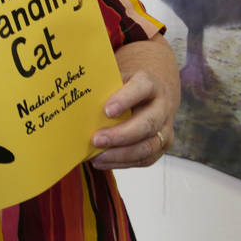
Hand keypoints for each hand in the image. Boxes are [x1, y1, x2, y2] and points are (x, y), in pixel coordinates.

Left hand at [89, 37, 179, 169]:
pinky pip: (145, 159)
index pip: (141, 89)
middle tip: (96, 139)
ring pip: (148, 146)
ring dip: (120, 154)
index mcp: (149, 84)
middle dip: (120, 135)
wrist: (153, 93)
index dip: (125, 99)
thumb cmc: (127, 86)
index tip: (106, 110)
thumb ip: (102, 86)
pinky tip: (102, 161)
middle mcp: (162, 106)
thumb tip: (75, 97)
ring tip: (97, 156)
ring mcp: (165, 128)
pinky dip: (122, 162)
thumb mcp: (116, 78)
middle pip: (147, 123)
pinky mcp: (161, 145)